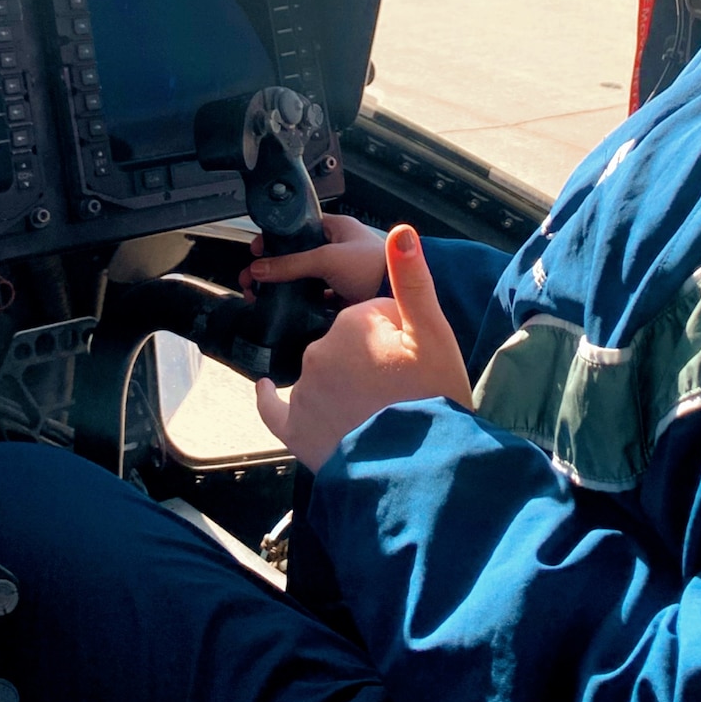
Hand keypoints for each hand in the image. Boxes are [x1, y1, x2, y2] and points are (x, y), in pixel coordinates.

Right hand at [242, 211, 388, 305]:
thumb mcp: (327, 258)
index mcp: (336, 228)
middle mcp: (338, 248)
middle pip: (296, 256)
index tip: (256, 252)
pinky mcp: (342, 296)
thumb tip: (259, 269)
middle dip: (273, 268)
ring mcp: (340, 273)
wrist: (400, 299)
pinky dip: (300, 304)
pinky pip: (314, 299)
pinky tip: (287, 310)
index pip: (297, 228)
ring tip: (263, 296)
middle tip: (252, 279)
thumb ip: (291, 263)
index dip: (275, 239)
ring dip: (285, 287)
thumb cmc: (375, 267)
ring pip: (304, 279)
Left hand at [255, 226, 472, 471]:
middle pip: (346, 345)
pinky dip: (270, 398)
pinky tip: (267, 390)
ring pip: (321, 374)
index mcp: (353, 324)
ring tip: (376, 410)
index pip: (373, 318)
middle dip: (368, 360)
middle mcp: (320, 352)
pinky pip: (274, 407)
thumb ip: (413, 280)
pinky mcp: (295, 428)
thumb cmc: (431, 399)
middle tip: (399, 389)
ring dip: (342, 384)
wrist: (417, 469)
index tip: (413, 358)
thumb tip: (403, 232)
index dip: (396, 335)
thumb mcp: (433, 333)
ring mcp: (304, 391)